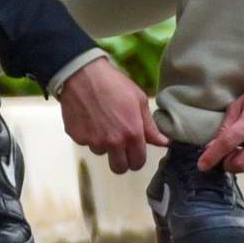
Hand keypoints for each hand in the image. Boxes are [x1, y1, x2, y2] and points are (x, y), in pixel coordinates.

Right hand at [59, 58, 168, 174]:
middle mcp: (113, 142)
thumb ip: (151, 126)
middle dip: (121, 160)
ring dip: (104, 144)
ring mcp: (93, 142)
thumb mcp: (139, 100)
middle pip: (119, 168)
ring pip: (102, 153)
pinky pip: (87, 143)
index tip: (135, 150)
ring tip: (103, 121)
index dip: (138, 158)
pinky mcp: (78, 138)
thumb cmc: (115, 84)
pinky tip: (91, 117)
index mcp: (132, 133)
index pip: (138, 163)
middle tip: (120, 145)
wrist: (83, 74)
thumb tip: (165, 143)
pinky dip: (90, 134)